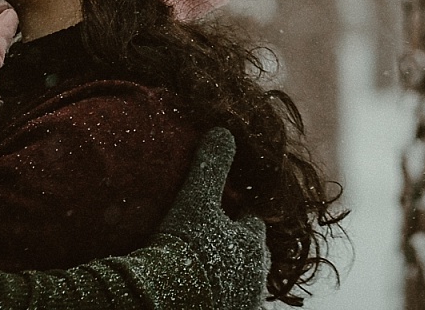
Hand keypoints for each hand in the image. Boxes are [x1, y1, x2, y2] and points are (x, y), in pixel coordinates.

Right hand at [154, 128, 270, 308]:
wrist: (168, 296)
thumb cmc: (185, 245)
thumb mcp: (196, 196)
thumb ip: (211, 164)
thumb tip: (223, 131)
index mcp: (253, 243)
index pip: (253, 222)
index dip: (238, 214)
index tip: (223, 209)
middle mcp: (255, 276)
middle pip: (253, 256)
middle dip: (240, 247)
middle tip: (217, 239)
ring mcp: (243, 301)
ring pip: (244, 283)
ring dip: (232, 274)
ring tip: (209, 268)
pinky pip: (230, 303)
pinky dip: (221, 296)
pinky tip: (202, 291)